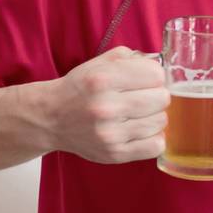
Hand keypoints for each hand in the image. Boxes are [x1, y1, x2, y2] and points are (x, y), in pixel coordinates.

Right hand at [47, 47, 165, 164]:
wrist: (50, 118)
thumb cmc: (79, 89)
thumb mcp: (98, 64)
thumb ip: (130, 58)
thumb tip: (159, 65)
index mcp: (103, 79)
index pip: (156, 74)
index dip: (154, 75)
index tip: (146, 79)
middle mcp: (106, 106)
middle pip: (161, 98)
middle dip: (156, 95)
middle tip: (144, 98)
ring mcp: (110, 133)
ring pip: (160, 121)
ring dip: (154, 116)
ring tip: (138, 115)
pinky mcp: (114, 154)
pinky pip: (155, 146)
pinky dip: (154, 138)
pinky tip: (141, 131)